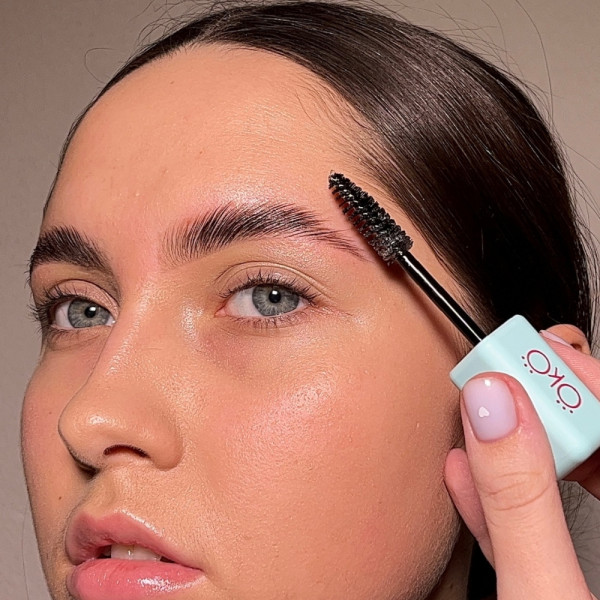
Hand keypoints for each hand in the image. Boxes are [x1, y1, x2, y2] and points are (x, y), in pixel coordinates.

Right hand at [444, 326, 599, 598]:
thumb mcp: (543, 596)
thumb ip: (517, 503)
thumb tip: (490, 408)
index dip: (578, 381)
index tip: (522, 360)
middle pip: (594, 444)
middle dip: (537, 408)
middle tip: (494, 378)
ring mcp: (596, 565)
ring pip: (564, 482)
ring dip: (510, 449)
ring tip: (473, 412)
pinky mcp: (565, 582)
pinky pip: (536, 527)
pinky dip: (497, 501)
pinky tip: (463, 474)